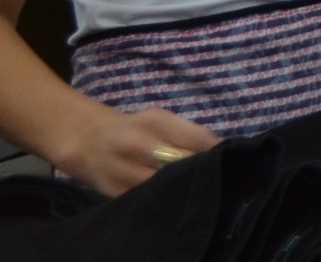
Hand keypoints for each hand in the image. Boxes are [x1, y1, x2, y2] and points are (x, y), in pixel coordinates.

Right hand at [53, 105, 216, 196]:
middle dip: (200, 171)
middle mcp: (136, 144)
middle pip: (182, 163)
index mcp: (154, 121)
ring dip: (182, 188)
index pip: (198, 138)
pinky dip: (163, 199)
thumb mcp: (161, 120)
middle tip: (216, 176)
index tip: (232, 158)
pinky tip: (173, 197)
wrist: (89, 142)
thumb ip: (189, 134)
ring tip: (195, 189)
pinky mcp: (114, 193)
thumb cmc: (136, 129)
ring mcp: (123, 170)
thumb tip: (224, 151)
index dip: (217, 151)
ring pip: (164, 185)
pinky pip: (147, 199)